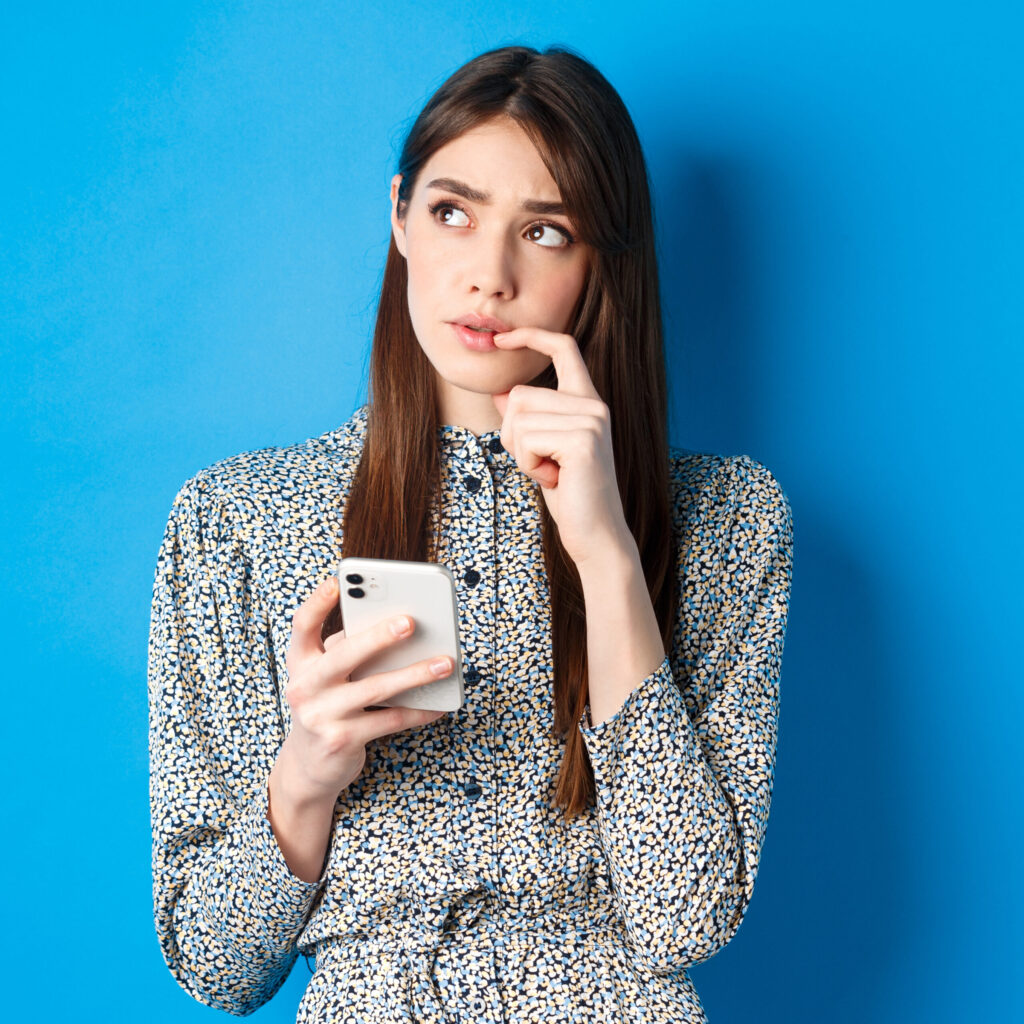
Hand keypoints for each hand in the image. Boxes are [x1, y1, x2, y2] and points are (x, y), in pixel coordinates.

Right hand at [276, 576, 450, 805]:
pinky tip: (439, 705)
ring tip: (446, 663)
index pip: (302, 626)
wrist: (308, 766)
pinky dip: (419, 711)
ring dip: (415, 674)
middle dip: (379, 637)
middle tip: (410, 622)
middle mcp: (304, 686)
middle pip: (344, 654)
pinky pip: (390, 720)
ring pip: (376, 688)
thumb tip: (400, 628)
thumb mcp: (324, 677)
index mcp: (300, 662)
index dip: (317, 602)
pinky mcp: (342, 740)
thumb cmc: (327, 706)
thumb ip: (347, 652)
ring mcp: (321, 715)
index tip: (337, 582)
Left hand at [491, 327, 632, 567]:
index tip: (502, 339)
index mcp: (587, 401)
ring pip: (518, 419)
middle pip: (520, 394)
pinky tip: (554, 479)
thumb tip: (501, 394)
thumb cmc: (571, 494)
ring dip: (522, 454)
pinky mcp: (582, 440)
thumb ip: (526, 420)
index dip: (531, 336)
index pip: (564, 348)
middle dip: (514, 435)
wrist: (596, 534)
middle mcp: (594, 404)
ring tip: (551, 472)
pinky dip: (528, 465)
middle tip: (544, 464)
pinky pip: (526, 440)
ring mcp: (591, 419)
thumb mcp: (541, 451)